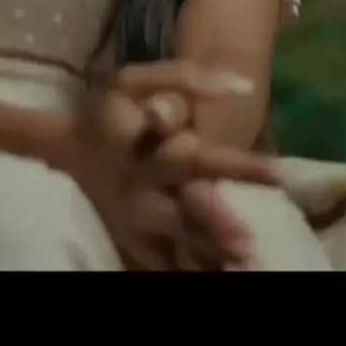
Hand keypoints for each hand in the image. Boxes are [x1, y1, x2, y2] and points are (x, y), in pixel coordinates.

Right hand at [115, 63, 266, 270]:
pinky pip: (165, 260)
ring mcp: (135, 220)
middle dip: (220, 227)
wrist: (65, 148)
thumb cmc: (108, 108)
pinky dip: (194, 265)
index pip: (197, 157)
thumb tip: (243, 87)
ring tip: (248, 261)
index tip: (279, 174)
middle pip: (186, 212)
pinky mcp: (133, 239)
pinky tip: (223, 267)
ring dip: (212, 253)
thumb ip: (188, 77)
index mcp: (145, 148)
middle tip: (253, 244)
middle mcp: (141, 189)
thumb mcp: (135, 79)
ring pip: (178, 243)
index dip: (238, 166)